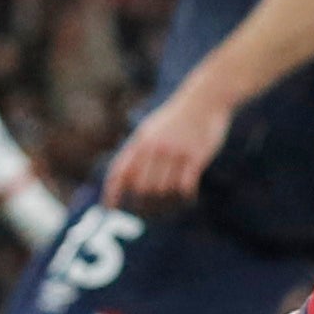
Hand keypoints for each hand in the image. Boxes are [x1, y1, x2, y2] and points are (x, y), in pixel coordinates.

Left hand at [103, 86, 237, 209]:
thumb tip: (126, 181)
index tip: (109, 209)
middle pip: (141, 188)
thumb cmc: (177, 118)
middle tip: (150, 215)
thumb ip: (138, 152)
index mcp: (140, 142)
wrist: (205, 98)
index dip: (111, 193)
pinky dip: (185, 198)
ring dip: (167, 204)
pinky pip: (185, 187)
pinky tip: (188, 199)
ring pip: (163, 191)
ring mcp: (175, 152)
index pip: (119, 172)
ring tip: (172, 205)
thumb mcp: (151, 130)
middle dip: (143, 207)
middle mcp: (154, 147)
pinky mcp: (195, 156)